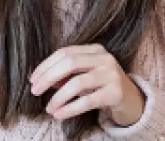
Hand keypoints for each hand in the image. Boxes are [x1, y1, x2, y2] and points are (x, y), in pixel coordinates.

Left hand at [29, 44, 145, 124]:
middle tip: (35, 91)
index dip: (46, 66)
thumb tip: (41, 80)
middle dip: (48, 77)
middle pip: (70, 63)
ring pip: (78, 83)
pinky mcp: (115, 93)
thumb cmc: (101, 85)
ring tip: (49, 108)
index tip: (33, 80)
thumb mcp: (84, 76)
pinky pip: (87, 101)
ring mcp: (111, 75)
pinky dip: (70, 108)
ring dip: (58, 97)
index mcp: (95, 50)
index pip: (65, 53)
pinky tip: (59, 114)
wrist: (131, 99)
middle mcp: (105, 59)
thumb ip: (65, 75)